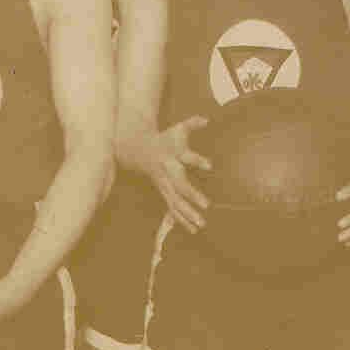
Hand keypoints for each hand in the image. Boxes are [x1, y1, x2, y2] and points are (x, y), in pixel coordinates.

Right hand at [142, 115, 210, 231]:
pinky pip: (172, 209)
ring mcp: (164, 185)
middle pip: (180, 186)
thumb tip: (207, 118)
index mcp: (172, 155)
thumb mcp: (177, 129)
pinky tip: (193, 230)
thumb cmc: (165, 139)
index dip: (198, 161)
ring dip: (188, 214)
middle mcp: (168, 172)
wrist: (139, 151)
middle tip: (206, 206)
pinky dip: (182, 220)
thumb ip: (193, 123)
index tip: (210, 165)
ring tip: (201, 224)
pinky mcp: (164, 193)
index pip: (186, 157)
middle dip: (192, 196)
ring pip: (175, 202)